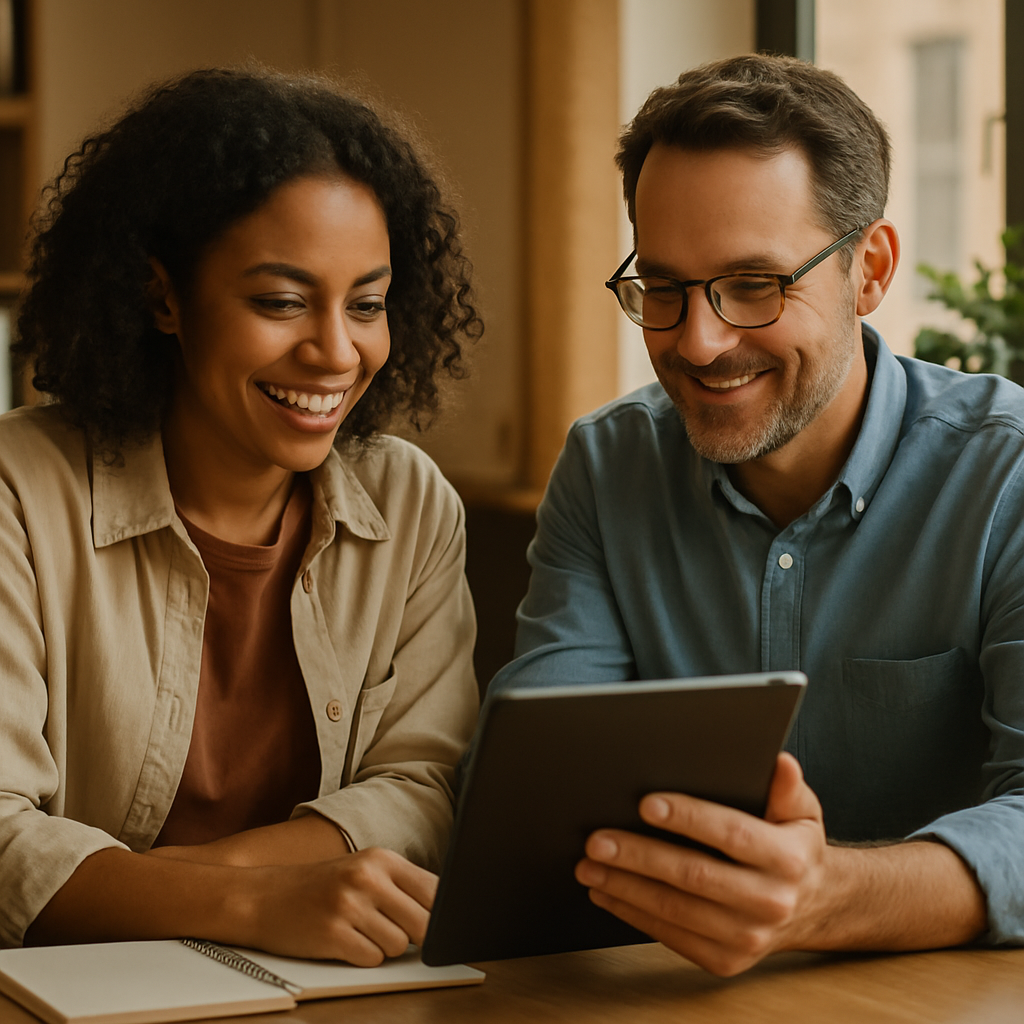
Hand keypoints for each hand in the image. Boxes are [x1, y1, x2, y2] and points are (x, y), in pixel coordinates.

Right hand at [245, 848, 437, 964]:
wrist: (260, 897)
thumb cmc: (318, 887)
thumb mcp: (361, 871)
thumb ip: (400, 887)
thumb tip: (444, 913)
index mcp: (381, 859)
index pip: (436, 890)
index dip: (440, 914)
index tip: (439, 924)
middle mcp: (368, 877)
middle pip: (424, 923)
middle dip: (414, 936)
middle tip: (390, 930)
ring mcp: (349, 906)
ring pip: (399, 946)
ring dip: (384, 947)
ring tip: (359, 931)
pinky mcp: (332, 935)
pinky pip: (372, 960)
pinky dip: (362, 957)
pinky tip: (343, 942)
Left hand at [574, 753, 828, 975]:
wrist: (812, 908)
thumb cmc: (794, 847)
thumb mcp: (801, 811)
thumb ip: (786, 786)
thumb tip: (779, 761)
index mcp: (788, 859)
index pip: (732, 835)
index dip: (688, 818)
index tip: (646, 804)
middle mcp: (771, 902)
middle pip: (694, 876)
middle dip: (639, 856)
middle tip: (597, 840)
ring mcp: (748, 937)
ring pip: (676, 910)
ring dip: (626, 887)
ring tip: (590, 866)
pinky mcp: (726, 960)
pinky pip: (672, 936)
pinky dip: (633, 913)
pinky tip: (608, 891)